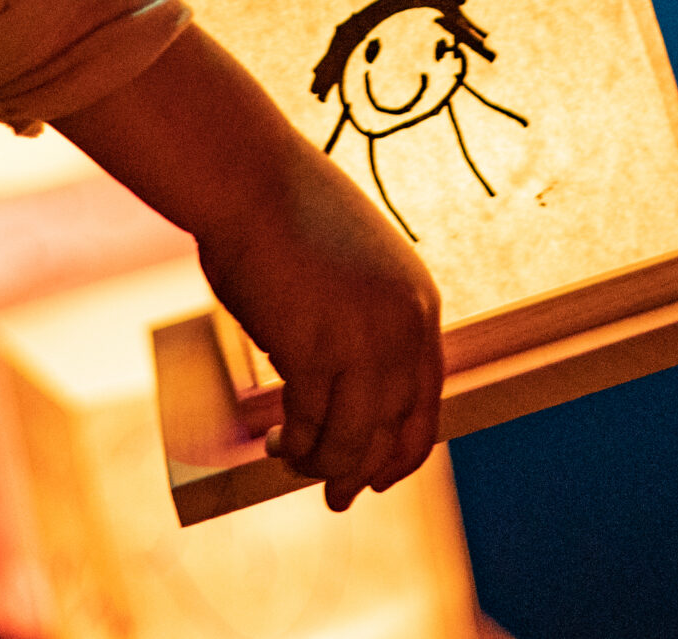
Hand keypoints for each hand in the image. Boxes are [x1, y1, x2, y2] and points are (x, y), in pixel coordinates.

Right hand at [54, 27, 442, 509]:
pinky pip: (310, 424)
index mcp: (420, 305)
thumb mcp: (355, 270)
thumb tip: (340, 385)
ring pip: (352, 438)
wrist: (250, 179)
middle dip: (365, 470)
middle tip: (338, 498)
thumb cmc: (289, 217)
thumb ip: (363, 321)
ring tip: (290, 461)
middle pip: (394, 430)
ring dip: (321, 462)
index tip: (380, 474)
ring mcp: (362, 341)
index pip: (427, 401)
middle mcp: (404, 328)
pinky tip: (274, 443)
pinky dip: (294, 443)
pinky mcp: (313, 350)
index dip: (404, 448)